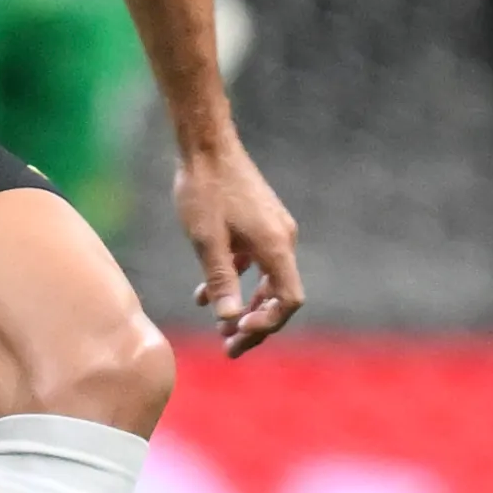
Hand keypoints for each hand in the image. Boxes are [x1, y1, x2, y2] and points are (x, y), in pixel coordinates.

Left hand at [175, 135, 304, 354]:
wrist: (205, 145)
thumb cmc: (204, 190)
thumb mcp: (206, 241)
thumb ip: (219, 281)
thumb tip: (230, 320)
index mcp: (277, 246)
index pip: (289, 299)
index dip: (267, 323)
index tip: (236, 334)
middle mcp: (283, 240)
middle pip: (278, 294)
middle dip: (254, 323)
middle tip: (229, 348)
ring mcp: (272, 230)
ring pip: (265, 280)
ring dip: (244, 305)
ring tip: (219, 329)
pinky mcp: (258, 222)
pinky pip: (253, 262)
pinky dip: (235, 280)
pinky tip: (204, 295)